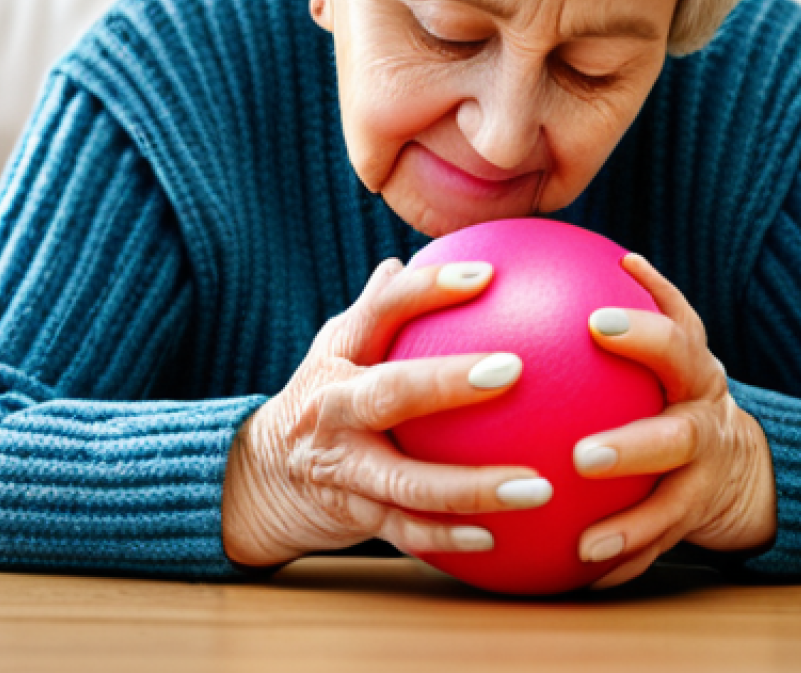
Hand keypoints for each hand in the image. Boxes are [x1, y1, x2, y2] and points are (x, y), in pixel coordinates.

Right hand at [222, 257, 553, 566]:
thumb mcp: (339, 347)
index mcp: (339, 357)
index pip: (381, 311)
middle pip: (390, 392)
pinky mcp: (354, 515)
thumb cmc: (324, 395)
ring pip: (406, 480)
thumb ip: (376, 310)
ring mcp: (342, 466)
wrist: (262, 476)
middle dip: (447, 382)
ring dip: (472, 487)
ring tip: (537, 485)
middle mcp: (335, 408)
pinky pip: (407, 531)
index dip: (428, 289)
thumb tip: (402, 261)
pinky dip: (449, 538)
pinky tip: (500, 537)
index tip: (485, 273)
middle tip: (513, 369)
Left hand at [574, 253, 776, 588]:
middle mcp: (704, 422)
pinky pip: (658, 547)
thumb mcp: (661, 344)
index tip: (595, 321)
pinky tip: (581, 573)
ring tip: (587, 542)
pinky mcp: (694, 520)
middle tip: (584, 454)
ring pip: (674, 505)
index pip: (677, 342)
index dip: (644, 330)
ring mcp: (704, 477)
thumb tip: (560, 253)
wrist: (736, 454)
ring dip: (632, 524)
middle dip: (636, 444)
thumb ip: (621, 307)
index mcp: (693, 371)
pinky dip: (625, 560)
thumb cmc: (669, 384)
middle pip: (680, 434)